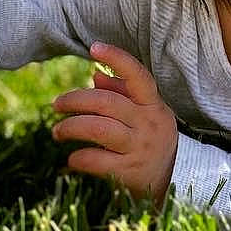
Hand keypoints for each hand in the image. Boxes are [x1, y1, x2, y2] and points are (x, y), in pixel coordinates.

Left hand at [51, 43, 177, 204]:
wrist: (174, 182)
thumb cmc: (151, 140)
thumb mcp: (145, 115)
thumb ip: (122, 94)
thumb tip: (95, 75)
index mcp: (153, 105)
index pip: (138, 75)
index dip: (117, 58)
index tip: (94, 48)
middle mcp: (149, 124)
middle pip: (105, 102)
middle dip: (74, 100)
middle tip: (56, 105)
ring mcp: (140, 148)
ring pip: (98, 129)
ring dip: (70, 128)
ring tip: (57, 132)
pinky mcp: (130, 172)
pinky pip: (95, 160)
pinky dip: (78, 158)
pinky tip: (73, 158)